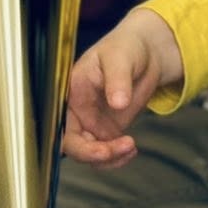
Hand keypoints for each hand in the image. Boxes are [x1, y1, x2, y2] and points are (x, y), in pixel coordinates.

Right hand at [62, 7, 184, 168]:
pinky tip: (131, 150)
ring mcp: (91, 122)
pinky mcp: (107, 129)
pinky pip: (106, 152)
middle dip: (95, 155)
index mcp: (70, 92)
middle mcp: (76, 111)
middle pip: (73, 146)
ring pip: (90, 153)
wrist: (145, 53)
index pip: (62, 127)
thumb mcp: (120, 58)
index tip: (102, 150)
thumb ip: (118, 79)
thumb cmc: (125, 48)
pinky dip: (118, 157)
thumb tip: (118, 103)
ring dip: (109, 159)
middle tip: (124, 148)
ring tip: (131, 148)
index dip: (78, 145)